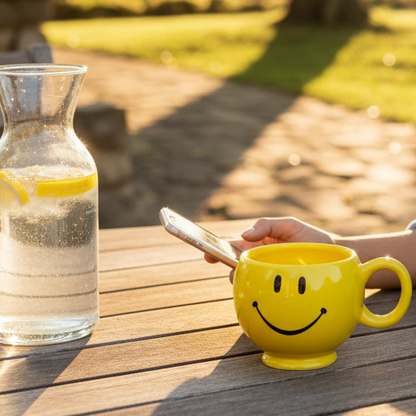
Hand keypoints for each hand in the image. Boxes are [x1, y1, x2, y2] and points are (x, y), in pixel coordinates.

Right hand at [205, 217, 335, 282]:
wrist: (337, 258)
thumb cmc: (312, 238)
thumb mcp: (290, 225)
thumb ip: (267, 225)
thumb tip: (244, 235)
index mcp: (259, 243)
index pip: (233, 246)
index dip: (218, 250)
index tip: (207, 254)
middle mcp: (260, 260)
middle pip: (235, 264)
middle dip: (227, 267)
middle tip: (230, 270)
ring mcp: (268, 275)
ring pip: (246, 279)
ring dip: (241, 280)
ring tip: (246, 279)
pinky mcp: (277, 288)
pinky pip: (261, 291)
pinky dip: (254, 292)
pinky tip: (256, 292)